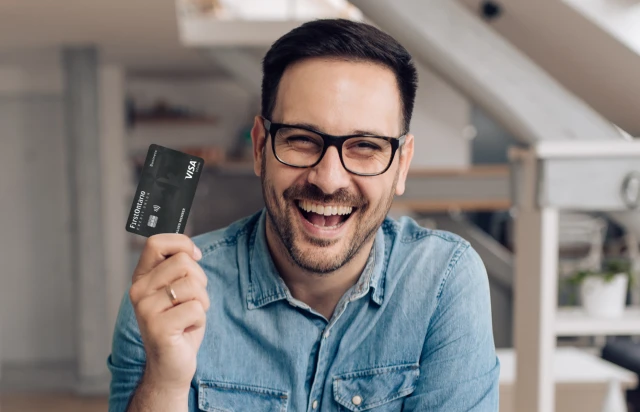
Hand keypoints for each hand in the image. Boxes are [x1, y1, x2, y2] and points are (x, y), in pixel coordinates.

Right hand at [128, 233, 208, 393]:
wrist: (170, 366)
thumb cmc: (179, 326)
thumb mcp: (177, 291)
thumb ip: (179, 269)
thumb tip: (192, 249)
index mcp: (141, 278)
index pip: (156, 242)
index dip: (182, 244)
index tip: (195, 256)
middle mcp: (138, 291)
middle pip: (183, 262)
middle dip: (200, 280)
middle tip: (192, 301)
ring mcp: (145, 309)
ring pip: (193, 285)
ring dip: (202, 302)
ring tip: (189, 317)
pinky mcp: (158, 327)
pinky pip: (196, 308)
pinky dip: (200, 319)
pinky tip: (187, 330)